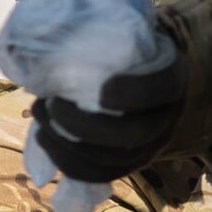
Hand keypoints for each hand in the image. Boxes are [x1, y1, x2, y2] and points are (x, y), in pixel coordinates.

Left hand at [31, 45, 187, 184]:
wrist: (138, 72)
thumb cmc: (122, 49)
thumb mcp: (121, 36)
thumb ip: (101, 39)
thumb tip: (52, 44)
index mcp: (171, 76)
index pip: (161, 88)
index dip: (132, 93)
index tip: (99, 89)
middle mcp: (167, 116)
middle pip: (134, 134)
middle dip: (86, 126)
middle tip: (52, 105)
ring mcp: (150, 146)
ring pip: (114, 160)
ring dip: (69, 144)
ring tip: (41, 118)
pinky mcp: (128, 164)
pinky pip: (100, 174)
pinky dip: (68, 162)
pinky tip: (45, 139)